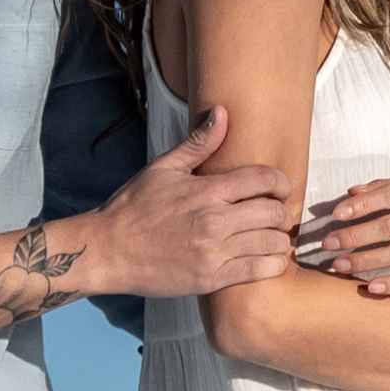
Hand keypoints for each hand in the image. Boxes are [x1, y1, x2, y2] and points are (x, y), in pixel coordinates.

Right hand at [74, 111, 296, 298]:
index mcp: (206, 190)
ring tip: (271, 237)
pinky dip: (272, 264)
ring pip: (272, 243)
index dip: (281, 182)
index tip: (281, 188)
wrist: (108, 250)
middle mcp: (214, 220)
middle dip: (281, 212)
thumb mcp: (163, 168)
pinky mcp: (212, 278)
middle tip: (276, 215)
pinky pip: (260, 270)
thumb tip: (221, 112)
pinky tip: (266, 258)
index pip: (264, 179)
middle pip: (274, 213)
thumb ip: (198, 143)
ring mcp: (214, 251)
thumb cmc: (134, 207)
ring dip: (278, 239)